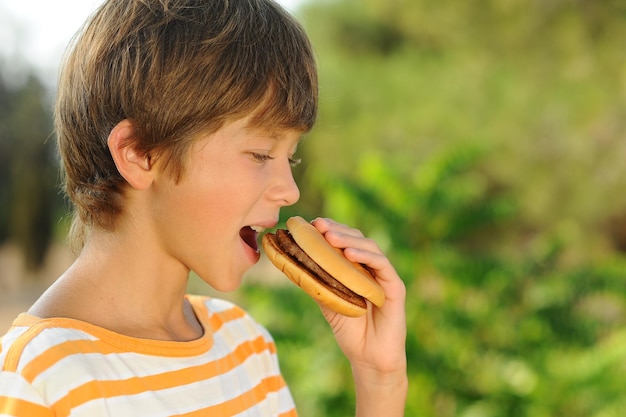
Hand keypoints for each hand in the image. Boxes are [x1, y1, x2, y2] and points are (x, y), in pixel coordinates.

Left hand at [311, 218, 406, 416]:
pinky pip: (382, 265)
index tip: (311, 224)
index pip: (344, 241)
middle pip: (357, 239)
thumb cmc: (349, 331)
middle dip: (337, 230)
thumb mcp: (327, 301)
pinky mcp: (395, 287)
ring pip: (370, 248)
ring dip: (349, 239)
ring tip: (330, 236)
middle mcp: (371, 268)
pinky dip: (365, 256)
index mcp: (356, 269)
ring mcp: (384, 276)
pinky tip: (349, 253)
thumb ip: (317, 281)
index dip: (330, 229)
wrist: (368, 358)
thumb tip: (292, 261)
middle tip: (319, 225)